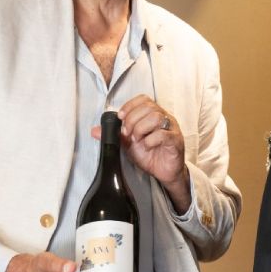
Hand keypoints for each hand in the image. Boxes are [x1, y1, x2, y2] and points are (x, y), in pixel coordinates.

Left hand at [98, 95, 190, 212]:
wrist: (163, 172)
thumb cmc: (150, 155)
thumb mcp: (128, 144)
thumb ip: (114, 135)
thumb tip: (95, 131)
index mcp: (154, 115)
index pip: (144, 99)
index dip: (130, 105)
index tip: (120, 117)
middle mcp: (164, 118)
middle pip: (149, 107)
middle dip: (132, 119)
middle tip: (127, 134)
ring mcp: (172, 128)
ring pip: (156, 117)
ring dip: (141, 128)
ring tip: (137, 140)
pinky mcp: (175, 140)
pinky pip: (164, 134)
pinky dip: (150, 140)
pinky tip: (147, 146)